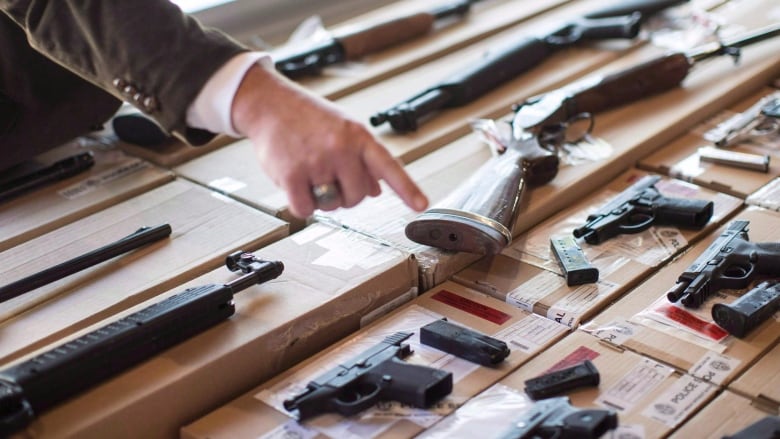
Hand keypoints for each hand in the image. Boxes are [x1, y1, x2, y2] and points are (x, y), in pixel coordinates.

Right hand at [231, 64, 428, 217]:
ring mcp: (317, 161)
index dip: (407, 189)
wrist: (270, 104)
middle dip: (344, 195)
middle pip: (357, 197)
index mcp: (359, 136)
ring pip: (332, 205)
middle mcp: (341, 148)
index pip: (389, 166)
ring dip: (321, 198)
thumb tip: (376, 190)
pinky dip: (302, 205)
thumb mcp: (343, 130)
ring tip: (310, 172)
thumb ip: (362, 160)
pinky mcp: (292, 174)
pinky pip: (306, 209)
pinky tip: (296, 185)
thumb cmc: (308, 117)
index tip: (421, 205)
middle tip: (328, 177)